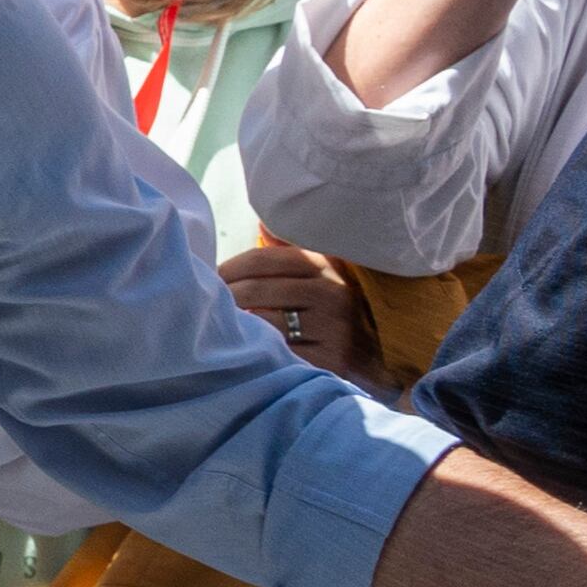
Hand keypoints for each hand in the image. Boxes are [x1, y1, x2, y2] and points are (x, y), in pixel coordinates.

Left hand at [220, 242, 370, 389]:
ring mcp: (335, 329)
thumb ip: (291, 251)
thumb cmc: (337, 310)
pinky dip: (258, 349)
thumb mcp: (323, 274)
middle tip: (205, 304)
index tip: (212, 277)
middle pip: (257, 289)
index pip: (264, 259)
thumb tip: (263, 224)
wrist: (381, 356)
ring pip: (264, 322)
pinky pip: (279, 351)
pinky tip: (248, 348)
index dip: (230, 268)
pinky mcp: (332, 361)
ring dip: (237, 324)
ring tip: (222, 325)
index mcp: (327, 265)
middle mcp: (334, 294)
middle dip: (225, 296)